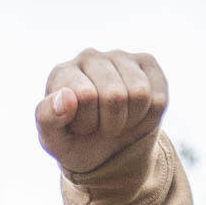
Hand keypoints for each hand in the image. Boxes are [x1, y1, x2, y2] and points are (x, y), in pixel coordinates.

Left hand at [34, 50, 167, 175]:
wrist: (104, 148)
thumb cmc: (75, 140)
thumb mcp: (54, 141)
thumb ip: (47, 119)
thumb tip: (66, 97)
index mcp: (62, 73)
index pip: (87, 96)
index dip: (87, 122)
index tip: (79, 127)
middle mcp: (89, 57)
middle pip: (116, 96)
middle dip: (110, 123)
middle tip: (100, 126)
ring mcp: (119, 56)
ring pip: (140, 94)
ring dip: (130, 120)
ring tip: (116, 120)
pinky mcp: (147, 63)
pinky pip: (158, 98)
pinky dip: (148, 117)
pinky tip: (133, 114)